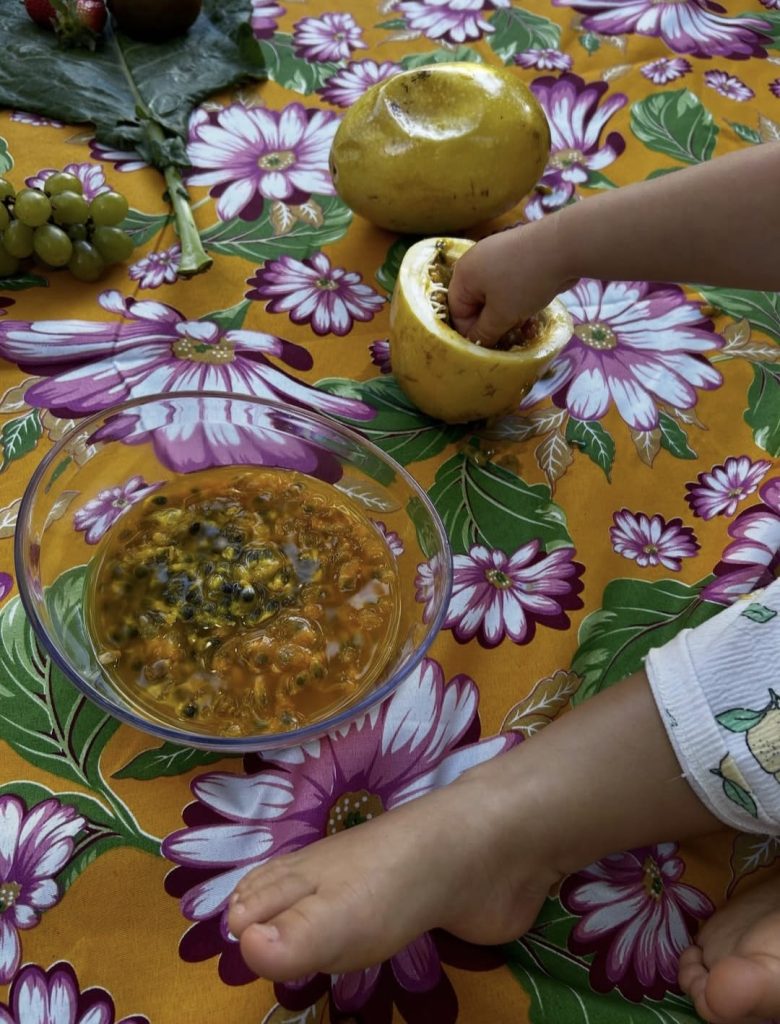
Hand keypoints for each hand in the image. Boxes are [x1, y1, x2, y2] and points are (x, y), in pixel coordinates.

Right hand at [448, 218, 575, 346]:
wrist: (563, 246)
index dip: (471, 332)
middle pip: (475, 301)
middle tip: (508, 335)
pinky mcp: (517, 253)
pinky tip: (532, 307)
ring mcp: (497, 254)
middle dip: (490, 322)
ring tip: (523, 323)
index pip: (457, 311)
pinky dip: (517, 298)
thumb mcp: (502, 315)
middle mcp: (475, 261)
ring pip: (494, 294)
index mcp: (463, 273)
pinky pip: (510, 283)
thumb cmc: (524, 282)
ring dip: (506, 313)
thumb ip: (483, 333)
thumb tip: (474, 343)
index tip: (489, 345)